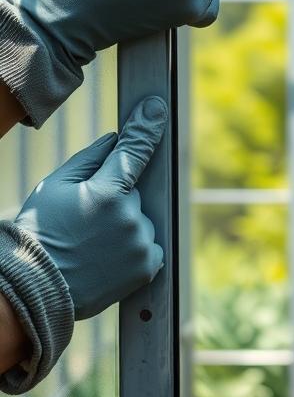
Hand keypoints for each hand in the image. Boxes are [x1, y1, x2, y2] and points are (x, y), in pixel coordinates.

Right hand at [13, 96, 167, 319]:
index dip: (147, 127)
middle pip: (133, 194)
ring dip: (124, 226)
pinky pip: (150, 245)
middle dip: (115, 201)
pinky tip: (107, 258)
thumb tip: (115, 138)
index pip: (134, 151)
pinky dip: (134, 247)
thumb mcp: (53, 188)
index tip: (157, 108)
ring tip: (92, 246)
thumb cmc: (39, 233)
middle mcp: (130, 216)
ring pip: (141, 220)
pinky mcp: (149, 266)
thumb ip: (88, 160)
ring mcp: (141, 242)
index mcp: (105, 192)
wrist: (33, 289)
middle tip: (84, 223)